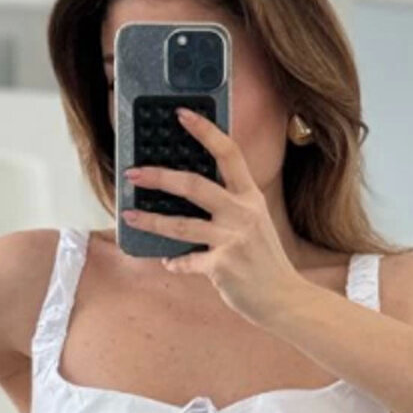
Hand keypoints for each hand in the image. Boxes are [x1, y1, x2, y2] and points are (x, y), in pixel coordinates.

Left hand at [122, 109, 301, 325]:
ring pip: (182, 224)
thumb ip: (230, 205)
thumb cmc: (263, 259)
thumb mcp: (255, 222)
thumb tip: (188, 192)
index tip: (182, 114)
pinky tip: (168, 261)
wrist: (283, 298)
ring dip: (151, 220)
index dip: (205, 131)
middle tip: (133, 172)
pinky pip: (188, 261)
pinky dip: (175, 262)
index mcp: (251, 196)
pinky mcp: (223, 267)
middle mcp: (243, 213)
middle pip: (195, 185)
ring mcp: (233, 240)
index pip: (229, 153)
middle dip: (160, 176)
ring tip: (129, 214)